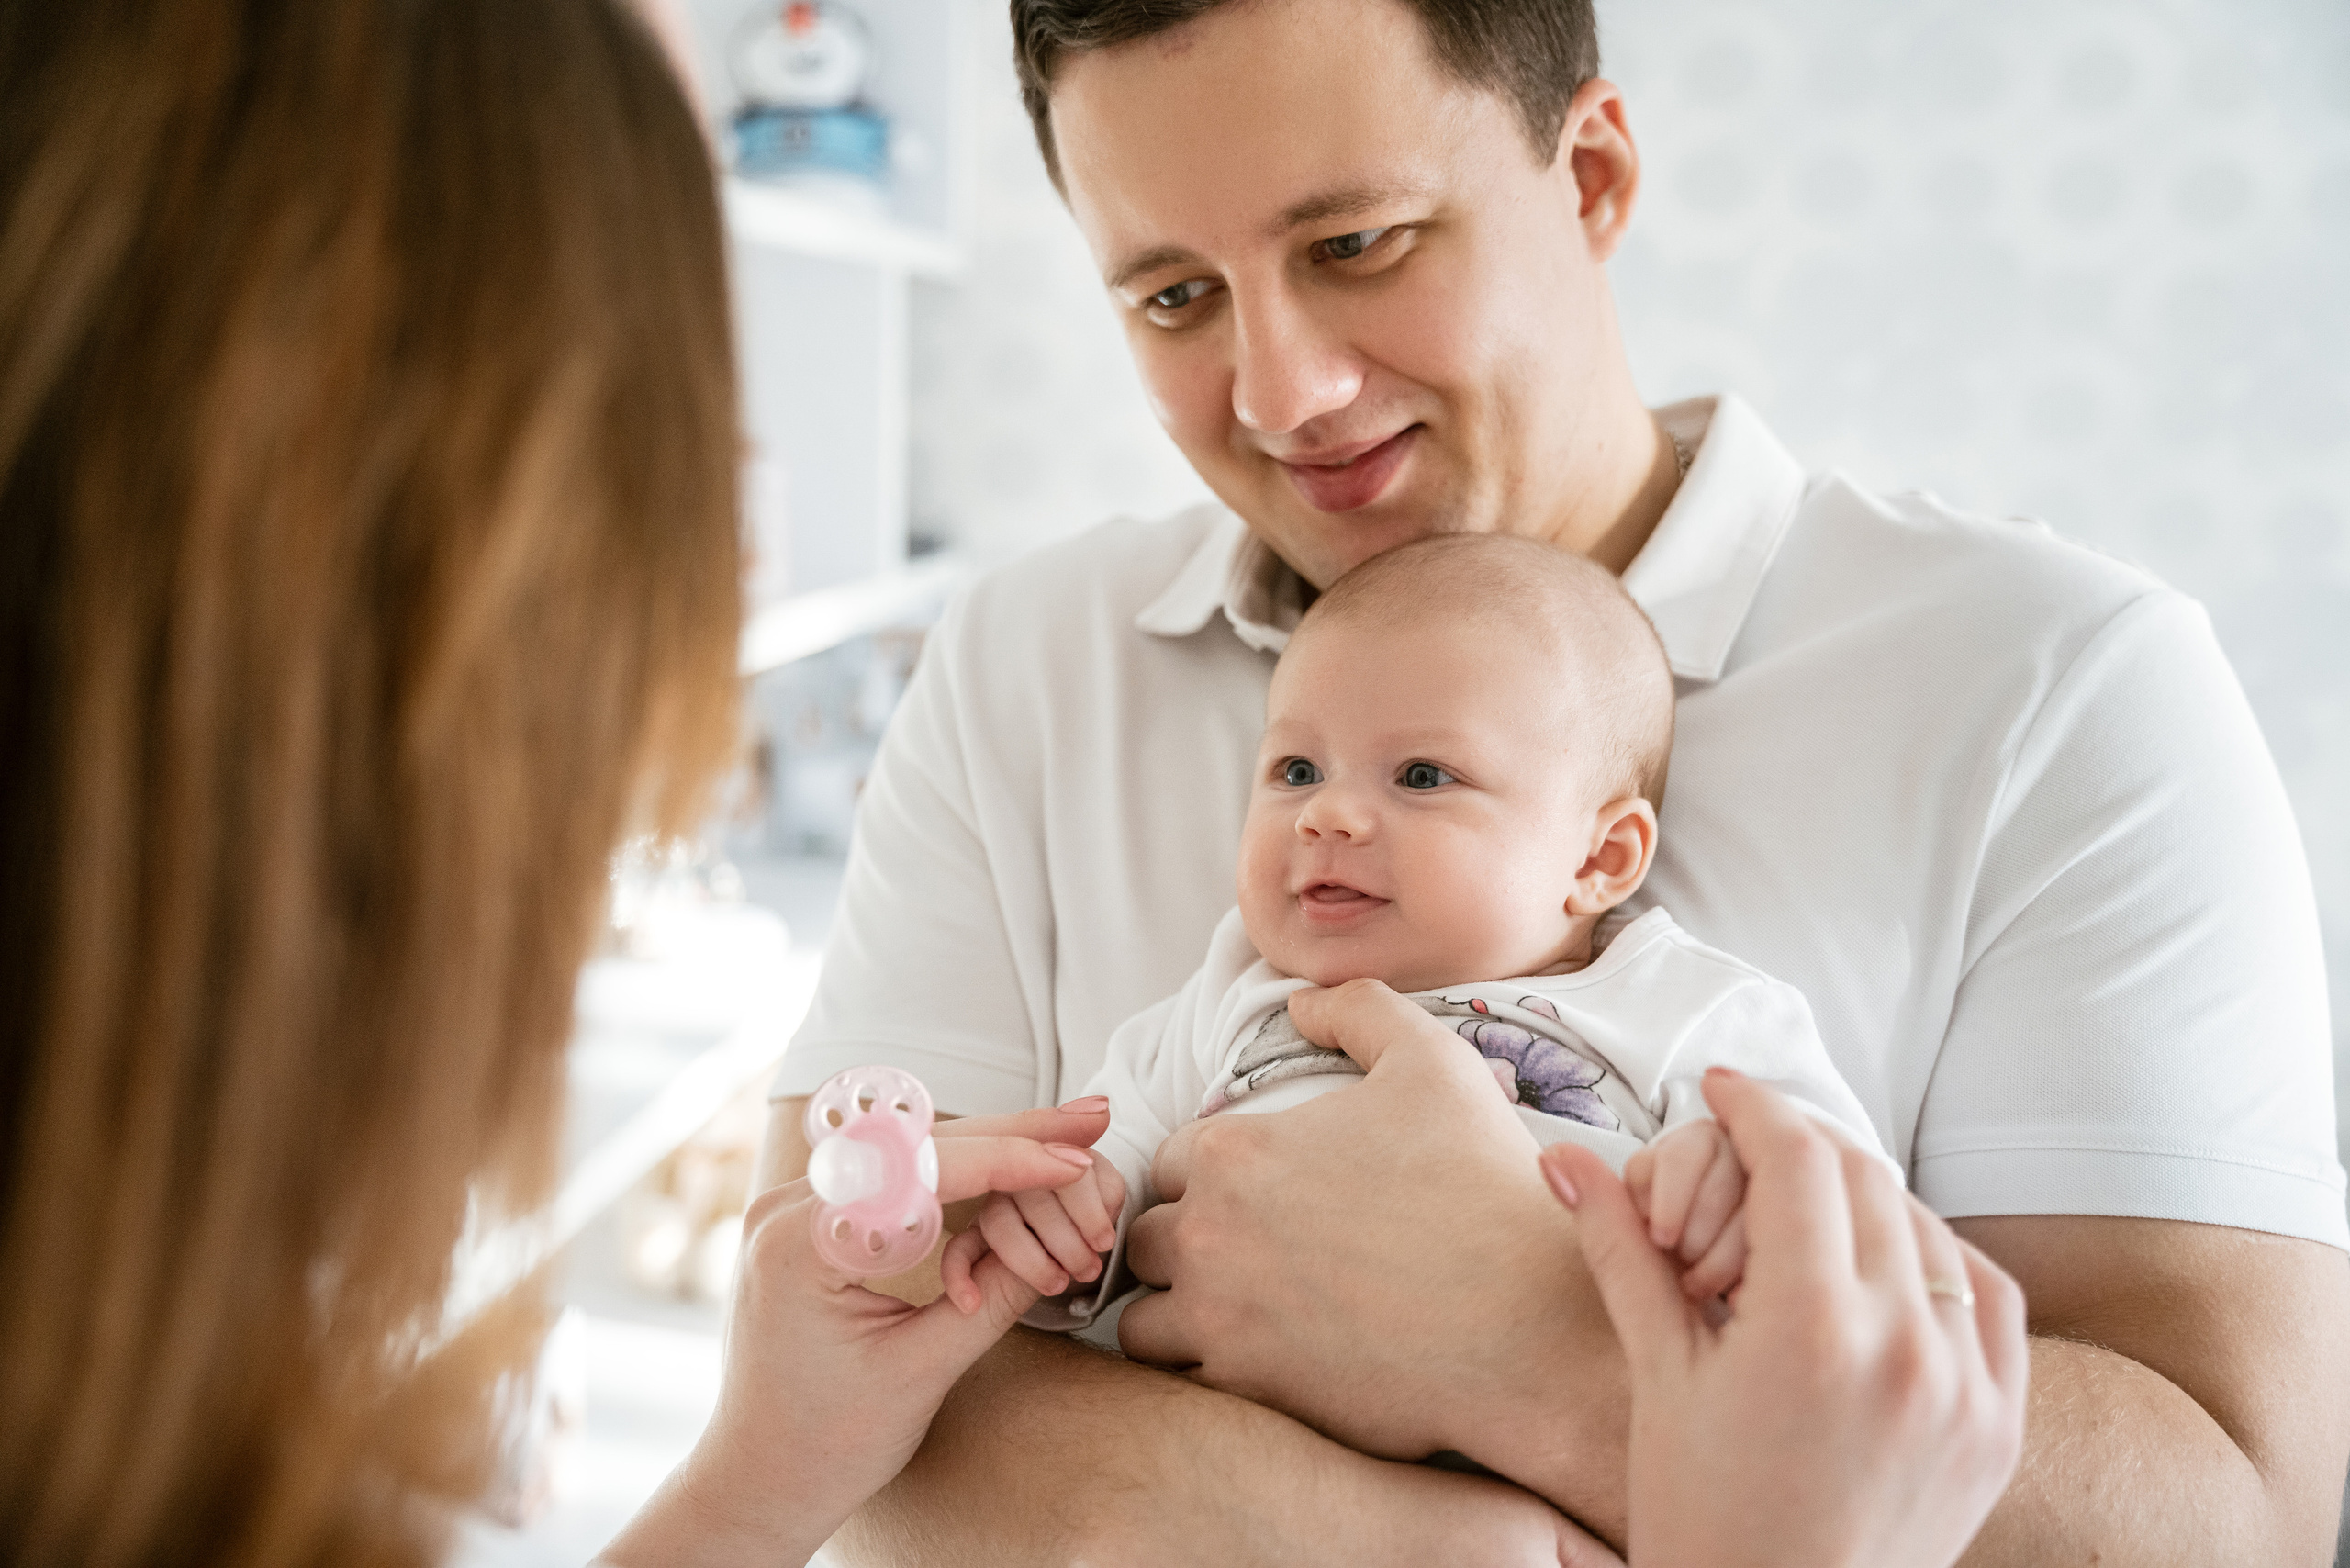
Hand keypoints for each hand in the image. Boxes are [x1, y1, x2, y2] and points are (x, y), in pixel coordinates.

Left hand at [600, 1103, 1113, 1567]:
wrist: (760, 1480)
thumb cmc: (831, 1443)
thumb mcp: (926, 1369)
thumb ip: (996, 1295)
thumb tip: (1066, 1238)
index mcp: (800, 1243)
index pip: (923, 1172)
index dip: (1010, 1158)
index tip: (1075, 1158)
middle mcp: (786, 1207)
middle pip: (919, 1147)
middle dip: (1013, 1134)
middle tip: (1091, 1118)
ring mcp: (794, 1209)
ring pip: (910, 1154)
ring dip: (992, 1146)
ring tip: (1066, 1135)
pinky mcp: (811, 1220)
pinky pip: (893, 1177)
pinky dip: (957, 1173)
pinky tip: (1013, 1160)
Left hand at [1118, 979, 1631, 1533]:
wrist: (1531, 1322)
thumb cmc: (1483, 1185)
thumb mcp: (1430, 1061)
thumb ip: (1356, 1011)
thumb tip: (1300, 1003)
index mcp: (1234, 1151)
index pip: (1169, 1162)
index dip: (1208, 1176)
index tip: (1255, 1197)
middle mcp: (1207, 1233)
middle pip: (1146, 1237)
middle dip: (1183, 1243)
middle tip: (1243, 1256)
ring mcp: (1217, 1318)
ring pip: (1142, 1316)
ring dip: (1176, 1310)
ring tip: (1235, 1312)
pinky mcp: (1244, 1388)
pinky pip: (1178, 1379)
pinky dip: (1203, 1368)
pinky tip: (1259, 1356)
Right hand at [1548, 1069, 2027, 1567]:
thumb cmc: (1701, 1518)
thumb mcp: (1659, 1377)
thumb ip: (1622, 1252)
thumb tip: (1565, 1160)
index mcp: (1812, 1333)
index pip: (1798, 1160)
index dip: (1753, 1105)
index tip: (1720, 1088)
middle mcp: (1907, 1350)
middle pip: (1865, 1179)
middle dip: (1799, 1147)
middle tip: (1747, 1151)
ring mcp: (1967, 1389)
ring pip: (1928, 1228)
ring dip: (1864, 1199)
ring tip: (1801, 1220)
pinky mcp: (1999, 1424)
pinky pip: (1986, 1297)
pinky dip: (1936, 1261)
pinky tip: (1882, 1271)